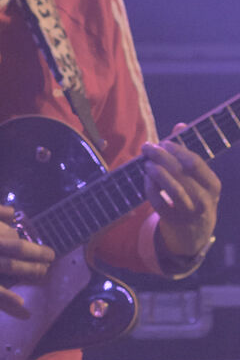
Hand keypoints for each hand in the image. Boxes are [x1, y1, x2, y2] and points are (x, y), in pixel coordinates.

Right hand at [0, 197, 54, 317]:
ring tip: (42, 276)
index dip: (21, 239)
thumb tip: (14, 213)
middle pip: (18, 250)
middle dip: (39, 255)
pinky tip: (22, 306)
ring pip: (10, 268)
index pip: (12, 233)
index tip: (24, 244)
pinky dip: (7, 299)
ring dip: (31, 273)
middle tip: (51, 258)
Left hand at [142, 125, 220, 259]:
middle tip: (147, 147)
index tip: (163, 142)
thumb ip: (187, 152)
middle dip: (161, 156)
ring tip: (146, 163)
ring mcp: (189, 212)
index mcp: (213, 185)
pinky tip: (145, 178)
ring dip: (156, 172)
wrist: (194, 234)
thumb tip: (180, 125)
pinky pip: (158, 202)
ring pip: (171, 188)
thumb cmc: (194, 196)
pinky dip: (150, 188)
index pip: (194, 162)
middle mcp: (204, 199)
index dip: (176, 150)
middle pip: (181, 172)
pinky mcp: (173, 221)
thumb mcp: (198, 178)